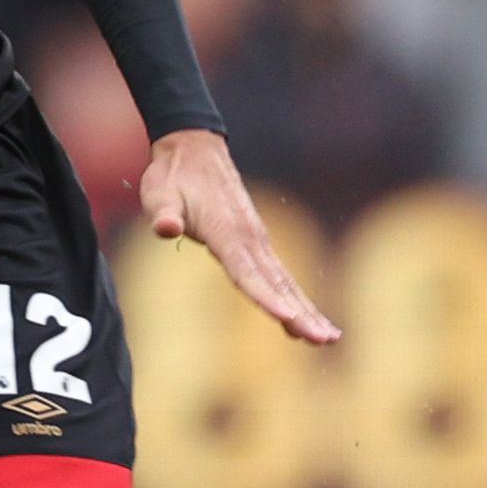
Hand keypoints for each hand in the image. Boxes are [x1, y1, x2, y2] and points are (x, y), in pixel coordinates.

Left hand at [139, 129, 339, 344]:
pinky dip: (294, 297)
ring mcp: (256, 239)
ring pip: (284, 281)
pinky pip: (278, 275)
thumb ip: (164, 214)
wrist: (193, 148)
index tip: (287, 319)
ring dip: (306, 309)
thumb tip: (165, 228)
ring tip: (328, 338)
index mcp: (225, 230)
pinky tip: (305, 318)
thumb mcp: (158, 193)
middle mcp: (248, 237)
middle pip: (276, 283)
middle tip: (323, 340)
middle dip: (300, 313)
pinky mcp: (256, 241)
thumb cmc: (172, 175)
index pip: (246, 272)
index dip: (266, 298)